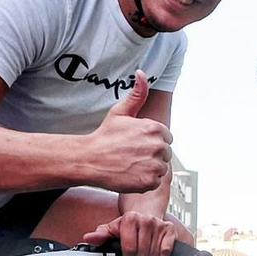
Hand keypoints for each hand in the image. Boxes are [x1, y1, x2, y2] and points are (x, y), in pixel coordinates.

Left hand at [80, 211, 177, 255]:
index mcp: (129, 218)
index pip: (129, 249)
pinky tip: (155, 253)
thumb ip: (100, 235)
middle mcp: (145, 219)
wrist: (146, 215)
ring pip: (153, 255)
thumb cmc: (127, 226)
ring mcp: (159, 224)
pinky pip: (165, 252)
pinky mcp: (170, 229)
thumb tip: (88, 238)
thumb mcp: (112, 230)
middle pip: (141, 254)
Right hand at [81, 71, 170, 194]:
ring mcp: (154, 165)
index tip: (137, 143)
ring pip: (162, 168)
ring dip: (150, 168)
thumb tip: (142, 73)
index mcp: (154, 128)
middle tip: (132, 155)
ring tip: (132, 164)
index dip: (152, 141)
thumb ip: (137, 94)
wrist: (90, 160)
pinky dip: (146, 180)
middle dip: (152, 154)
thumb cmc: (104, 137)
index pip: (166, 137)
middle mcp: (157, 146)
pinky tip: (131, 174)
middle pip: (165, 153)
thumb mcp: (121, 112)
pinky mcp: (149, 181)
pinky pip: (155, 181)